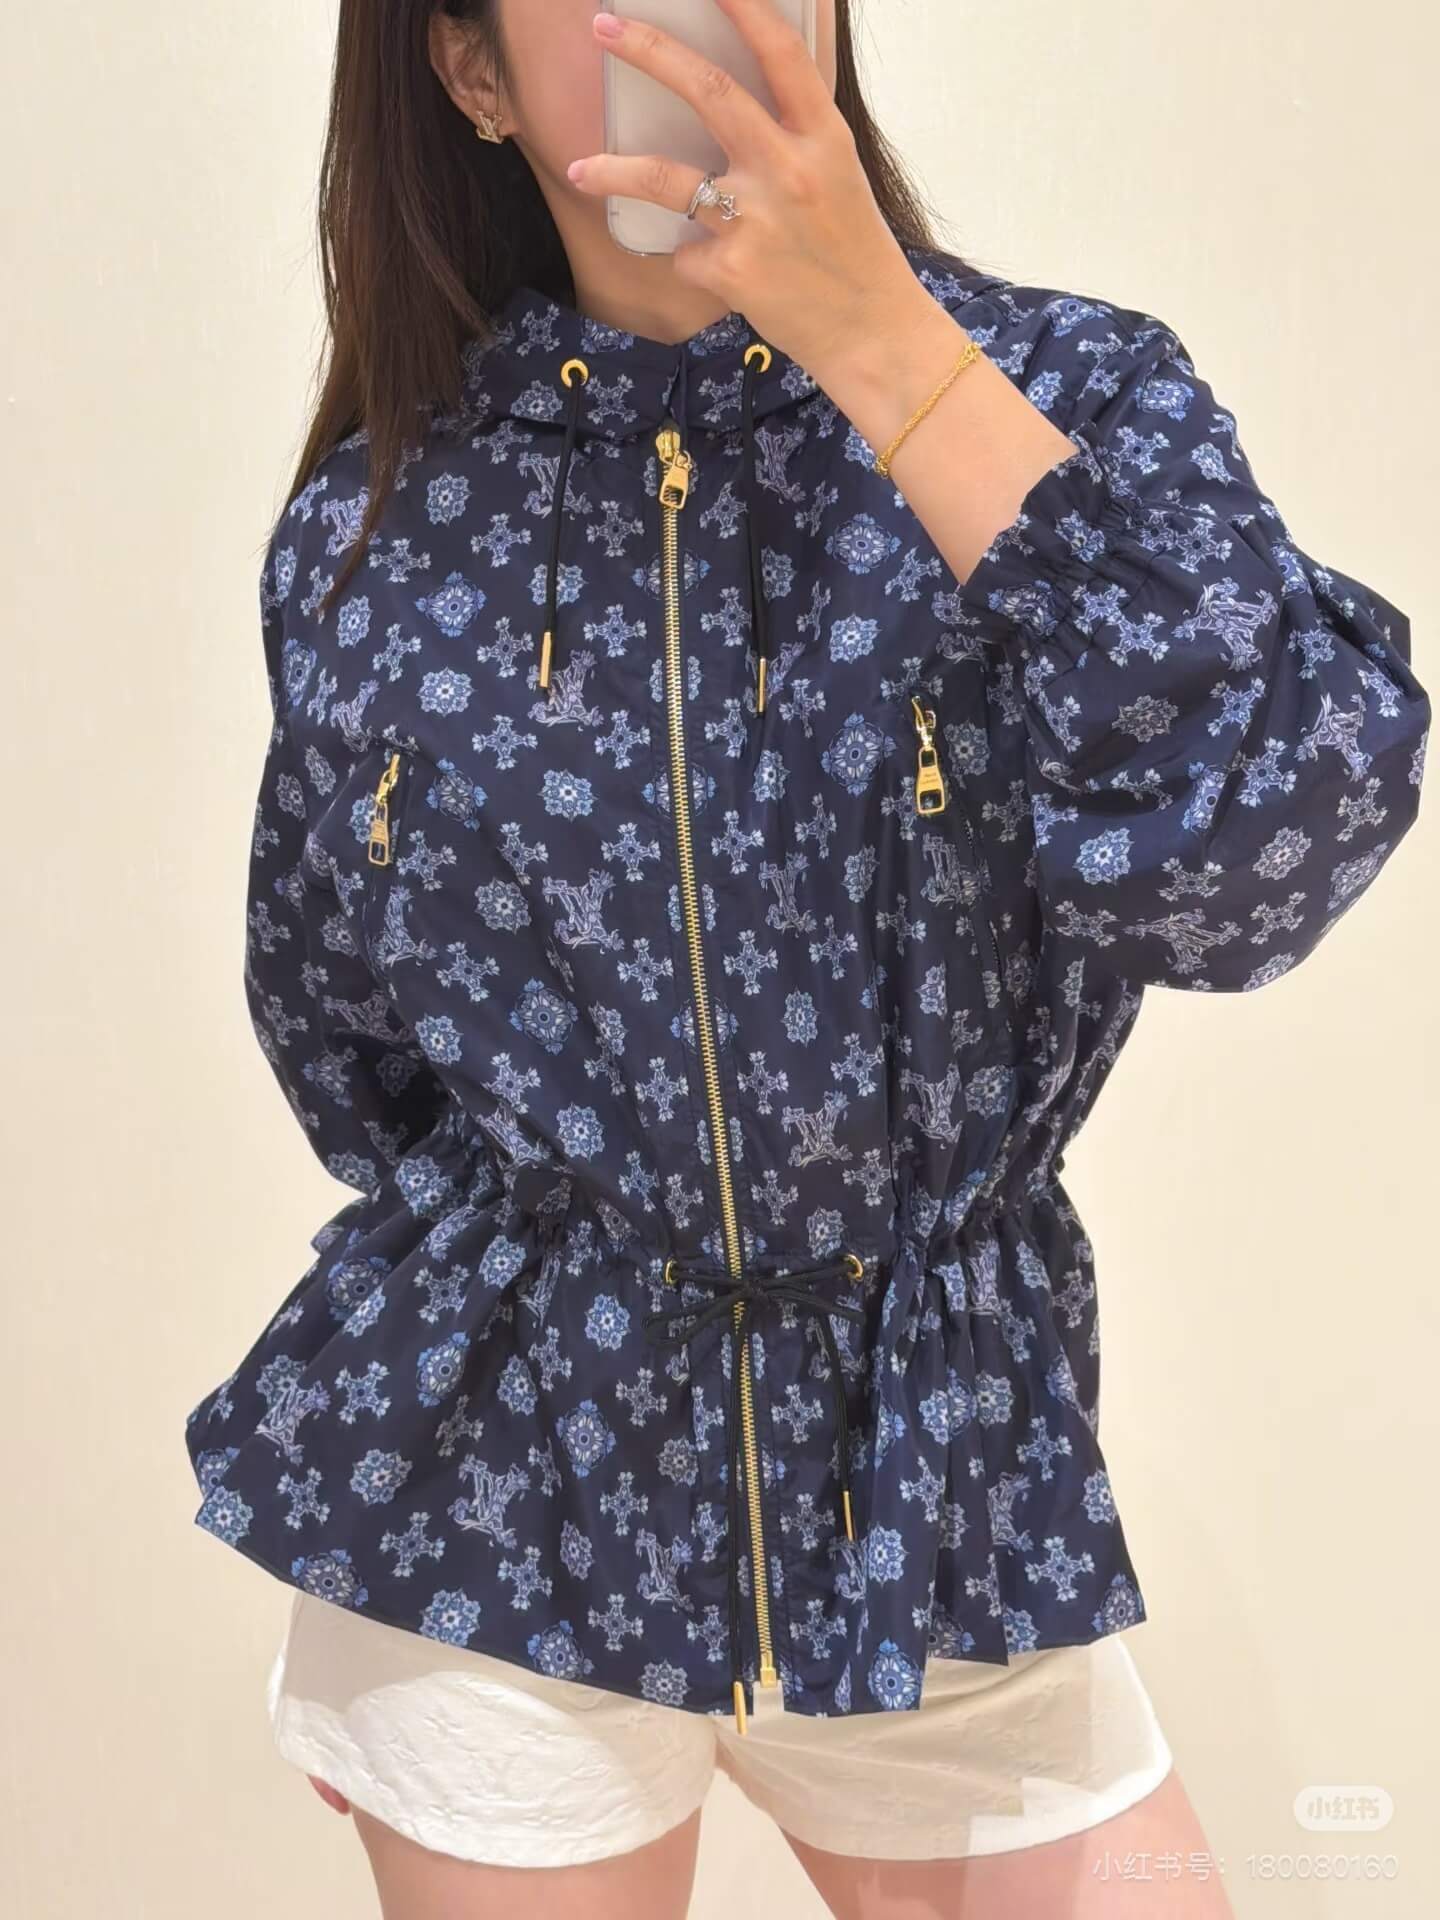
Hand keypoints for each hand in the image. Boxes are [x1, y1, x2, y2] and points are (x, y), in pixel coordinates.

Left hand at [566, 0, 940, 386]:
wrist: (872, 334)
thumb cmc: (854, 253)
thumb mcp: (840, 177)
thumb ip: (796, 135)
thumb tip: (739, 96)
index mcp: (824, 139)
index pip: (781, 55)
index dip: (743, 7)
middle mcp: (790, 170)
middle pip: (709, 92)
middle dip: (649, 52)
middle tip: (603, 26)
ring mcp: (759, 221)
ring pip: (665, 180)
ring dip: (613, 172)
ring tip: (578, 170)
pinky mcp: (733, 272)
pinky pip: (687, 255)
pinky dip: (691, 261)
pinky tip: (717, 273)